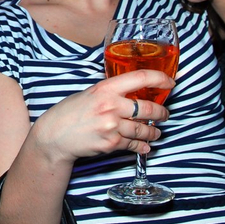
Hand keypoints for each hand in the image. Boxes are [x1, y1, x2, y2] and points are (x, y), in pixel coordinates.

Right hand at [32, 69, 170, 163]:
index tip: (170, 82)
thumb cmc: (69, 113)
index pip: (140, 77)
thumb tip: (133, 93)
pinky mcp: (111, 143)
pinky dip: (142, 146)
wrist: (54, 136)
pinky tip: (145, 146)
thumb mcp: (89, 94)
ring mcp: (112, 125)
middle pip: (148, 107)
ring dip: (153, 132)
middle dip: (162, 112)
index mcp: (106, 88)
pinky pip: (134, 144)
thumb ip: (110, 93)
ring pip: (143, 129)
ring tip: (156, 132)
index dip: (160, 78)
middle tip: (165, 114)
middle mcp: (111, 105)